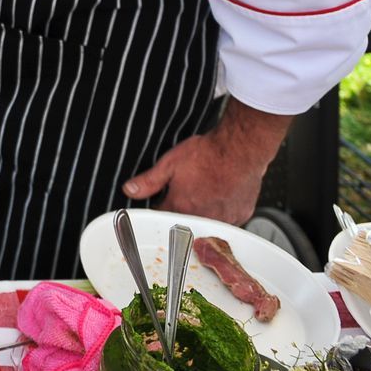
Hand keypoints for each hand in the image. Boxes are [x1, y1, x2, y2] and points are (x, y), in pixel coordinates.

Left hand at [123, 99, 289, 223]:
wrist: (240, 149)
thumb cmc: (208, 154)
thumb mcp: (169, 163)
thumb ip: (148, 181)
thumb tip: (130, 190)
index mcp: (181, 207)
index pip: (162, 216)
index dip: (160, 206)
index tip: (162, 199)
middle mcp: (202, 218)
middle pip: (186, 221)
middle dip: (183, 209)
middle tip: (189, 189)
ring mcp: (223, 219)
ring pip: (208, 222)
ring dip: (203, 211)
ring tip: (206, 190)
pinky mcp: (241, 215)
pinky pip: (228, 220)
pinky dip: (223, 210)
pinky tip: (222, 195)